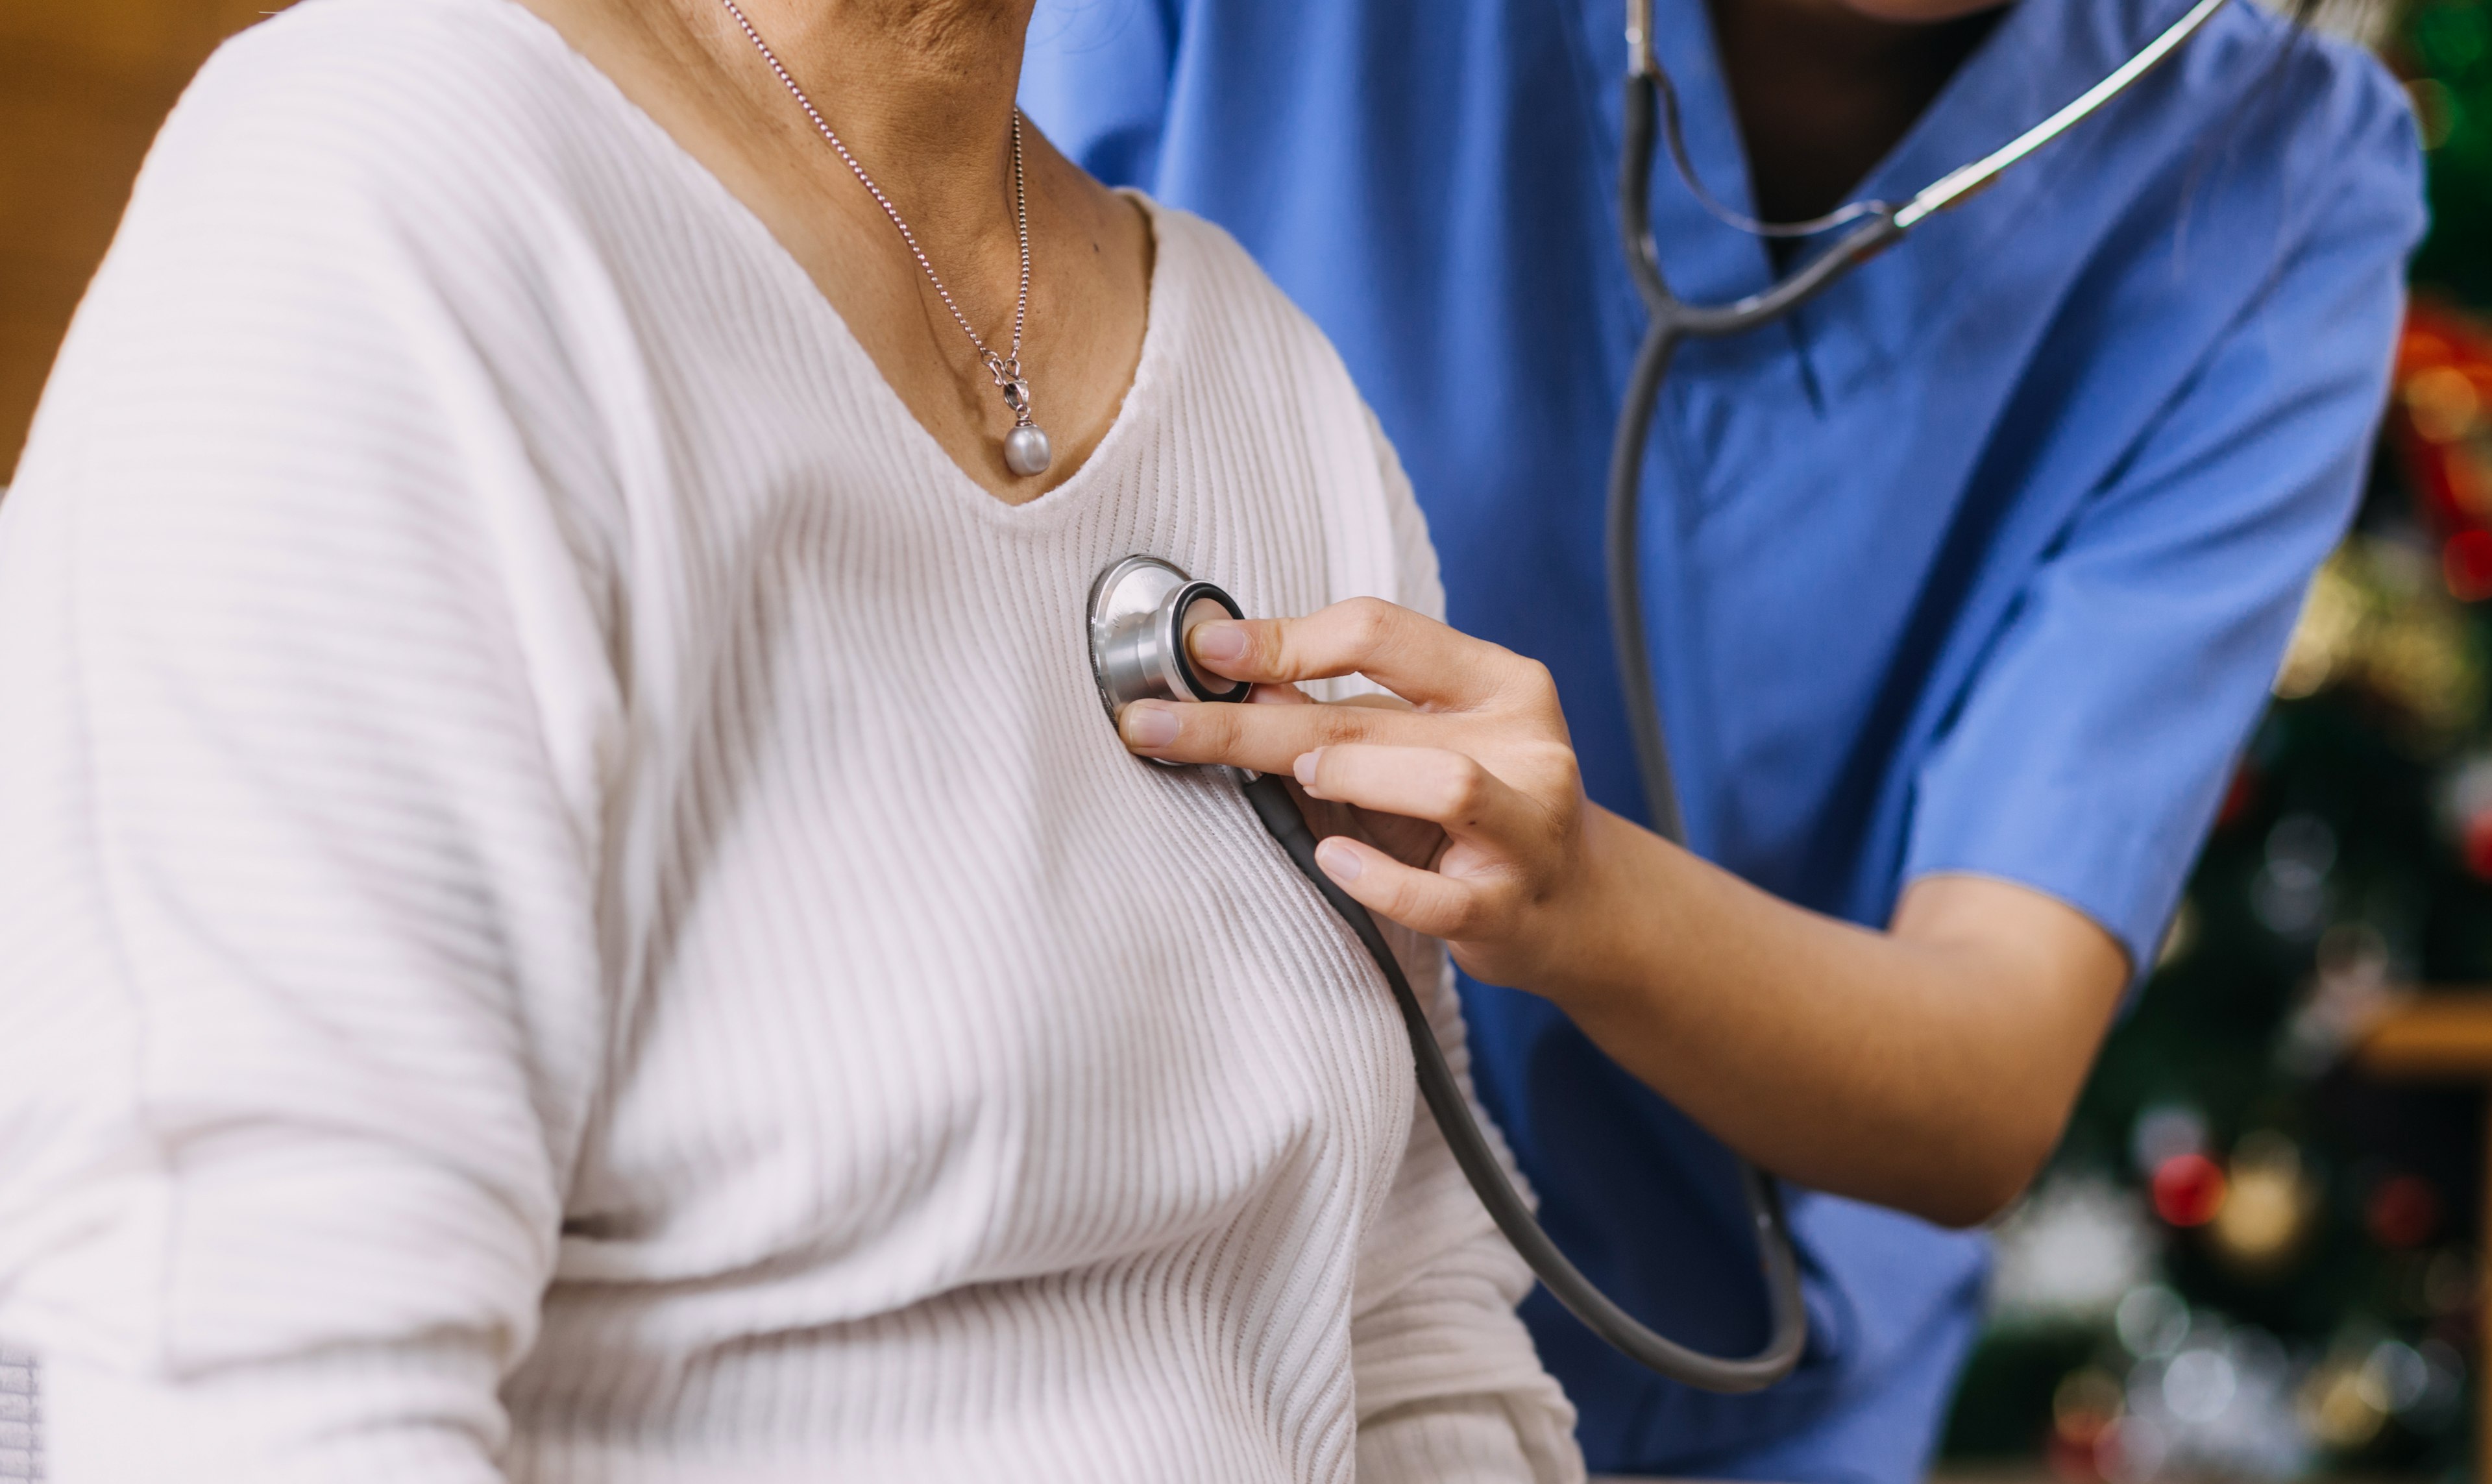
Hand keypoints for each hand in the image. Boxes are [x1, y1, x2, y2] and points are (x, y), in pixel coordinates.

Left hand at [1116, 598, 1603, 991]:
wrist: (1576, 909)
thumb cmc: (1479, 815)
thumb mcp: (1423, 742)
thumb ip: (1346, 713)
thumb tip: (1237, 681)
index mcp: (1499, 682)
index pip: (1378, 631)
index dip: (1281, 639)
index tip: (1204, 650)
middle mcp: (1524, 743)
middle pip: (1369, 713)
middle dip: (1249, 722)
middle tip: (1159, 725)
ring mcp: (1525, 827)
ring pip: (1441, 783)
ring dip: (1347, 776)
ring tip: (1296, 780)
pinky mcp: (1506, 907)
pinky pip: (1430, 893)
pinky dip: (1372, 875)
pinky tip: (1332, 858)